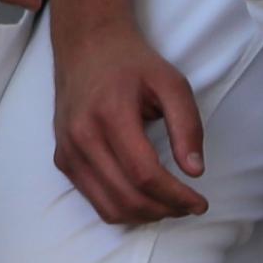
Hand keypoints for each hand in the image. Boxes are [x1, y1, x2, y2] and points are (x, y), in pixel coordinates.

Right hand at [48, 0, 205, 224]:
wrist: (86, 46)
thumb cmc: (132, 63)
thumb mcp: (171, 83)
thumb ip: (187, 126)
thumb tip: (195, 171)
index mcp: (110, 114)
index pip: (144, 174)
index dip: (176, 197)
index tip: (199, 203)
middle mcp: (82, 136)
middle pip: (127, 197)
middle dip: (165, 210)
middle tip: (189, 206)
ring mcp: (68, 150)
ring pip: (109, 207)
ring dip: (145, 216)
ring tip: (169, 205)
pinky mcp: (62, 158)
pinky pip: (94, 200)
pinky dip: (123, 208)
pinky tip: (144, 197)